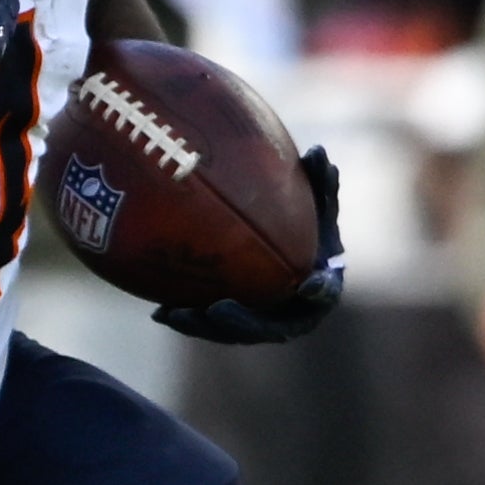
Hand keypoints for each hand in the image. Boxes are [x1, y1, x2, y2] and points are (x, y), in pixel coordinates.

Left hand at [159, 147, 345, 345]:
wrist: (279, 248)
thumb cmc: (304, 223)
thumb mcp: (315, 200)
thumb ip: (321, 182)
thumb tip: (319, 152)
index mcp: (320, 286)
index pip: (323, 294)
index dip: (317, 291)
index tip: (306, 285)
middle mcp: (292, 312)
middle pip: (270, 328)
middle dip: (245, 323)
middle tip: (219, 310)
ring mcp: (261, 323)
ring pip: (234, 332)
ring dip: (207, 328)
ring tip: (180, 315)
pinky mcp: (233, 326)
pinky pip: (209, 327)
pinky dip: (187, 321)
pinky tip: (161, 313)